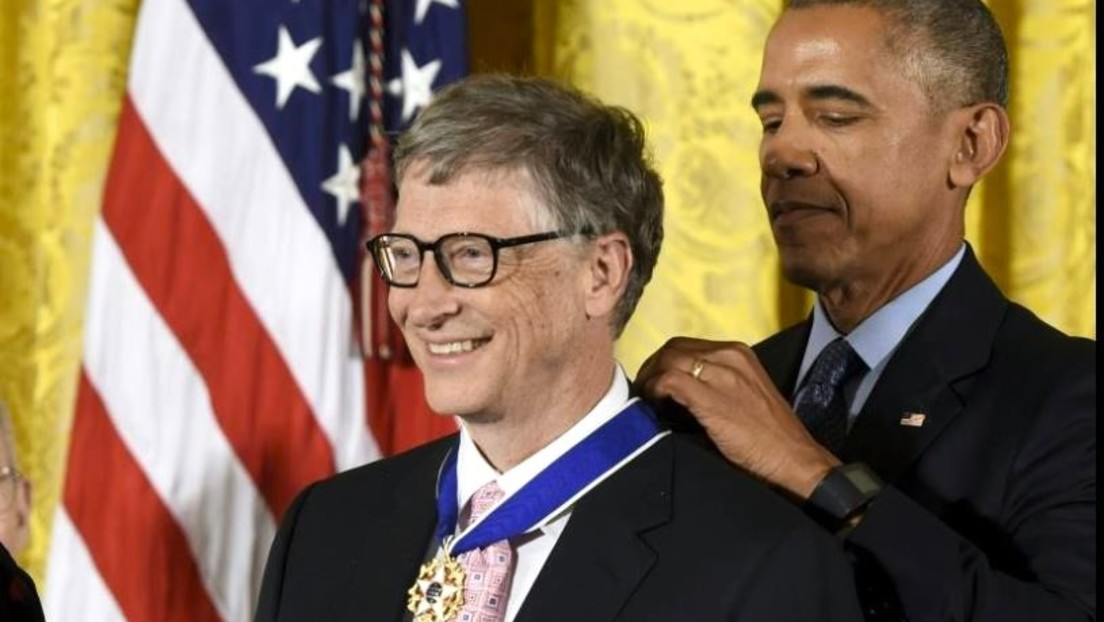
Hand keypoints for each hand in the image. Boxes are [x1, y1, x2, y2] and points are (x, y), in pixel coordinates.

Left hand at [635, 337, 839, 499]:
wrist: (793, 458)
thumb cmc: (769, 435)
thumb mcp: (744, 393)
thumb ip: (715, 382)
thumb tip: (675, 388)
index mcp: (738, 353)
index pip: (686, 346)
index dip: (663, 363)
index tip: (655, 383)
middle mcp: (730, 356)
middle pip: (672, 349)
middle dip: (652, 369)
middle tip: (645, 392)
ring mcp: (722, 375)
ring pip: (667, 361)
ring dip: (650, 380)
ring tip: (648, 402)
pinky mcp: (713, 398)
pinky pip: (669, 381)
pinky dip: (655, 391)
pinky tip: (657, 408)